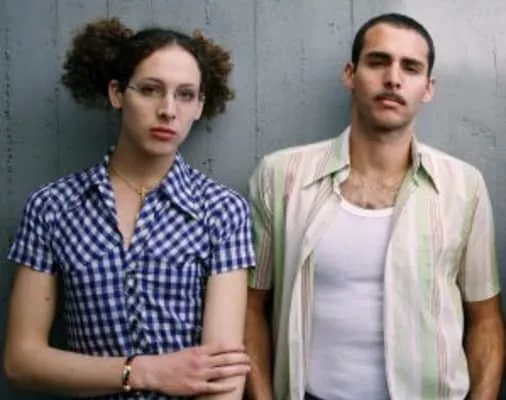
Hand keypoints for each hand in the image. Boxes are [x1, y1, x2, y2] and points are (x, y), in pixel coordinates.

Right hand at [130, 343, 249, 395]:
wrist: (156, 372)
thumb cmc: (171, 361)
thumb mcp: (188, 351)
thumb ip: (201, 352)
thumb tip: (214, 351)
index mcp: (199, 351)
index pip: (221, 346)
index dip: (234, 346)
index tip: (242, 347)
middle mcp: (201, 361)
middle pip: (226, 358)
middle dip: (240, 358)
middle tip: (249, 358)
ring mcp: (199, 374)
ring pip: (223, 372)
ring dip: (237, 370)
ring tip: (247, 369)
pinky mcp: (195, 387)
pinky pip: (214, 387)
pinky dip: (225, 387)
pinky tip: (234, 385)